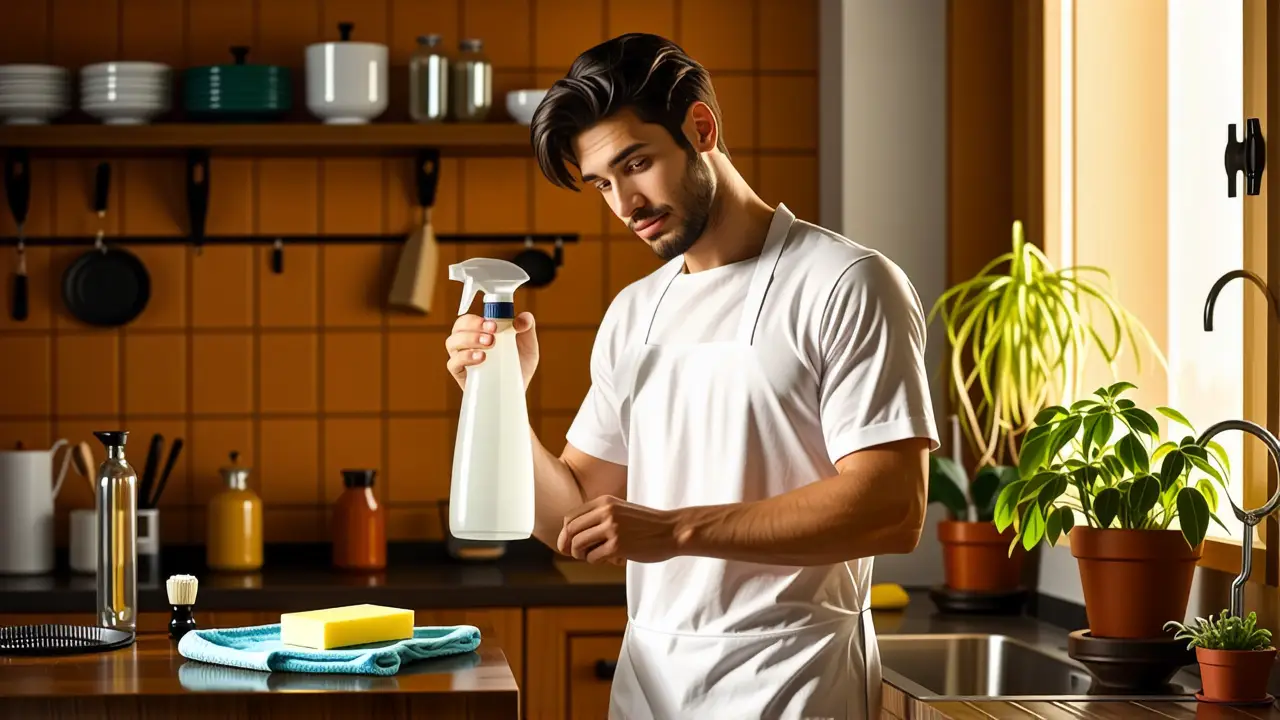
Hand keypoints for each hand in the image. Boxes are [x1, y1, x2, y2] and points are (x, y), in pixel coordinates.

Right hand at [445, 311, 538, 390]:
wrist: (518, 391)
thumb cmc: (520, 365)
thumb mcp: (529, 344)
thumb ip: (527, 326)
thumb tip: (520, 320)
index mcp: (480, 332)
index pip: (470, 318)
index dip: (478, 318)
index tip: (494, 325)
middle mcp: (467, 343)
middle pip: (458, 327)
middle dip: (473, 327)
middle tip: (493, 336)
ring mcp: (462, 358)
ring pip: (452, 342)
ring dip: (469, 339)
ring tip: (489, 345)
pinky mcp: (461, 374)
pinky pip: (452, 363)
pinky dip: (464, 357)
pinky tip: (481, 357)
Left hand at [557, 496, 679, 564]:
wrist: (672, 530)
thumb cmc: (648, 524)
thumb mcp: (621, 510)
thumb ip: (600, 517)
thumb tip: (572, 536)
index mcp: (605, 502)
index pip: (571, 517)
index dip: (565, 533)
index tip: (567, 544)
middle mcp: (606, 512)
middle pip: (571, 530)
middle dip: (569, 546)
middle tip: (577, 554)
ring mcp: (612, 528)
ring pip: (578, 544)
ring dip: (581, 555)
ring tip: (593, 556)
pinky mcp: (618, 545)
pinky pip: (592, 557)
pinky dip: (595, 561)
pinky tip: (608, 559)